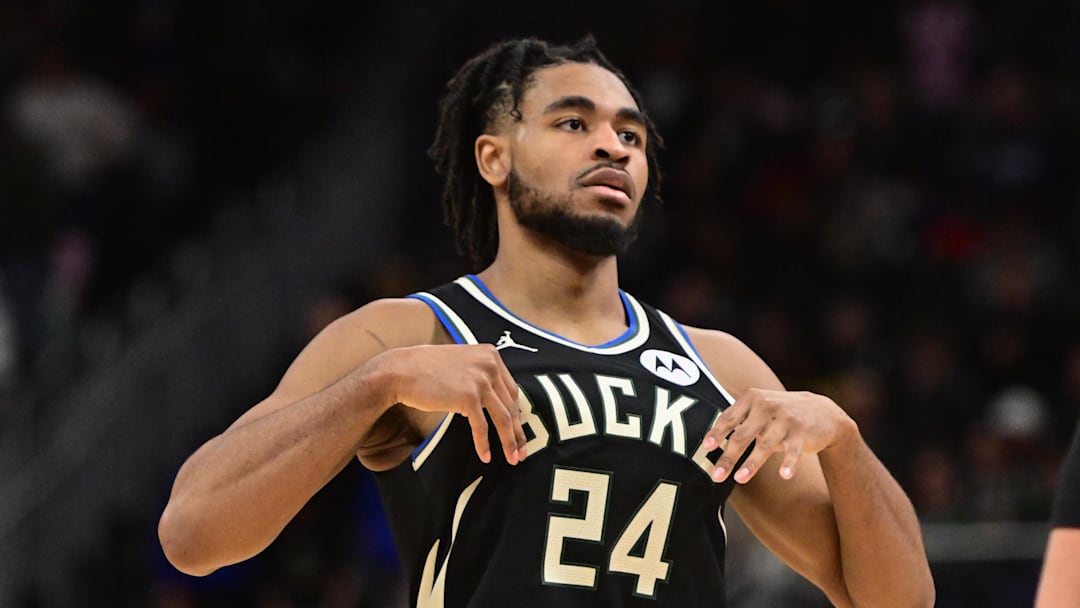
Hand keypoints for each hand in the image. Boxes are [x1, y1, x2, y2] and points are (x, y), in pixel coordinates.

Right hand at [371, 344, 526, 464]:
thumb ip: (480, 375)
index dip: (517, 414)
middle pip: (511, 405)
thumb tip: (496, 402)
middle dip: (518, 432)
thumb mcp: (461, 363)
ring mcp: (481, 380)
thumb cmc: (426, 369)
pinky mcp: (469, 397)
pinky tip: (486, 456)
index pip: (511, 390)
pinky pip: (482, 426)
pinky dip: (484, 444)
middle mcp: (490, 365)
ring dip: (509, 442)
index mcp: (490, 354)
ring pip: (503, 418)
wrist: (400, 371)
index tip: (519, 431)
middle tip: (521, 452)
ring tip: (512, 458)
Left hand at [702, 388, 854, 483]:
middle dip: (728, 456)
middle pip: (742, 435)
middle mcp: (767, 407)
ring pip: (765, 444)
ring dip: (751, 463)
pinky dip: (789, 463)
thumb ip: (738, 421)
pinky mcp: (803, 433)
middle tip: (716, 475)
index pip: (728, 418)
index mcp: (751, 400)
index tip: (706, 448)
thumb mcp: (759, 409)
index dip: (716, 433)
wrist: (821, 411)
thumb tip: (709, 443)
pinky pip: (794, 451)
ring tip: (740, 479)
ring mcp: (786, 420)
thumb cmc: (780, 414)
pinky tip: (784, 475)